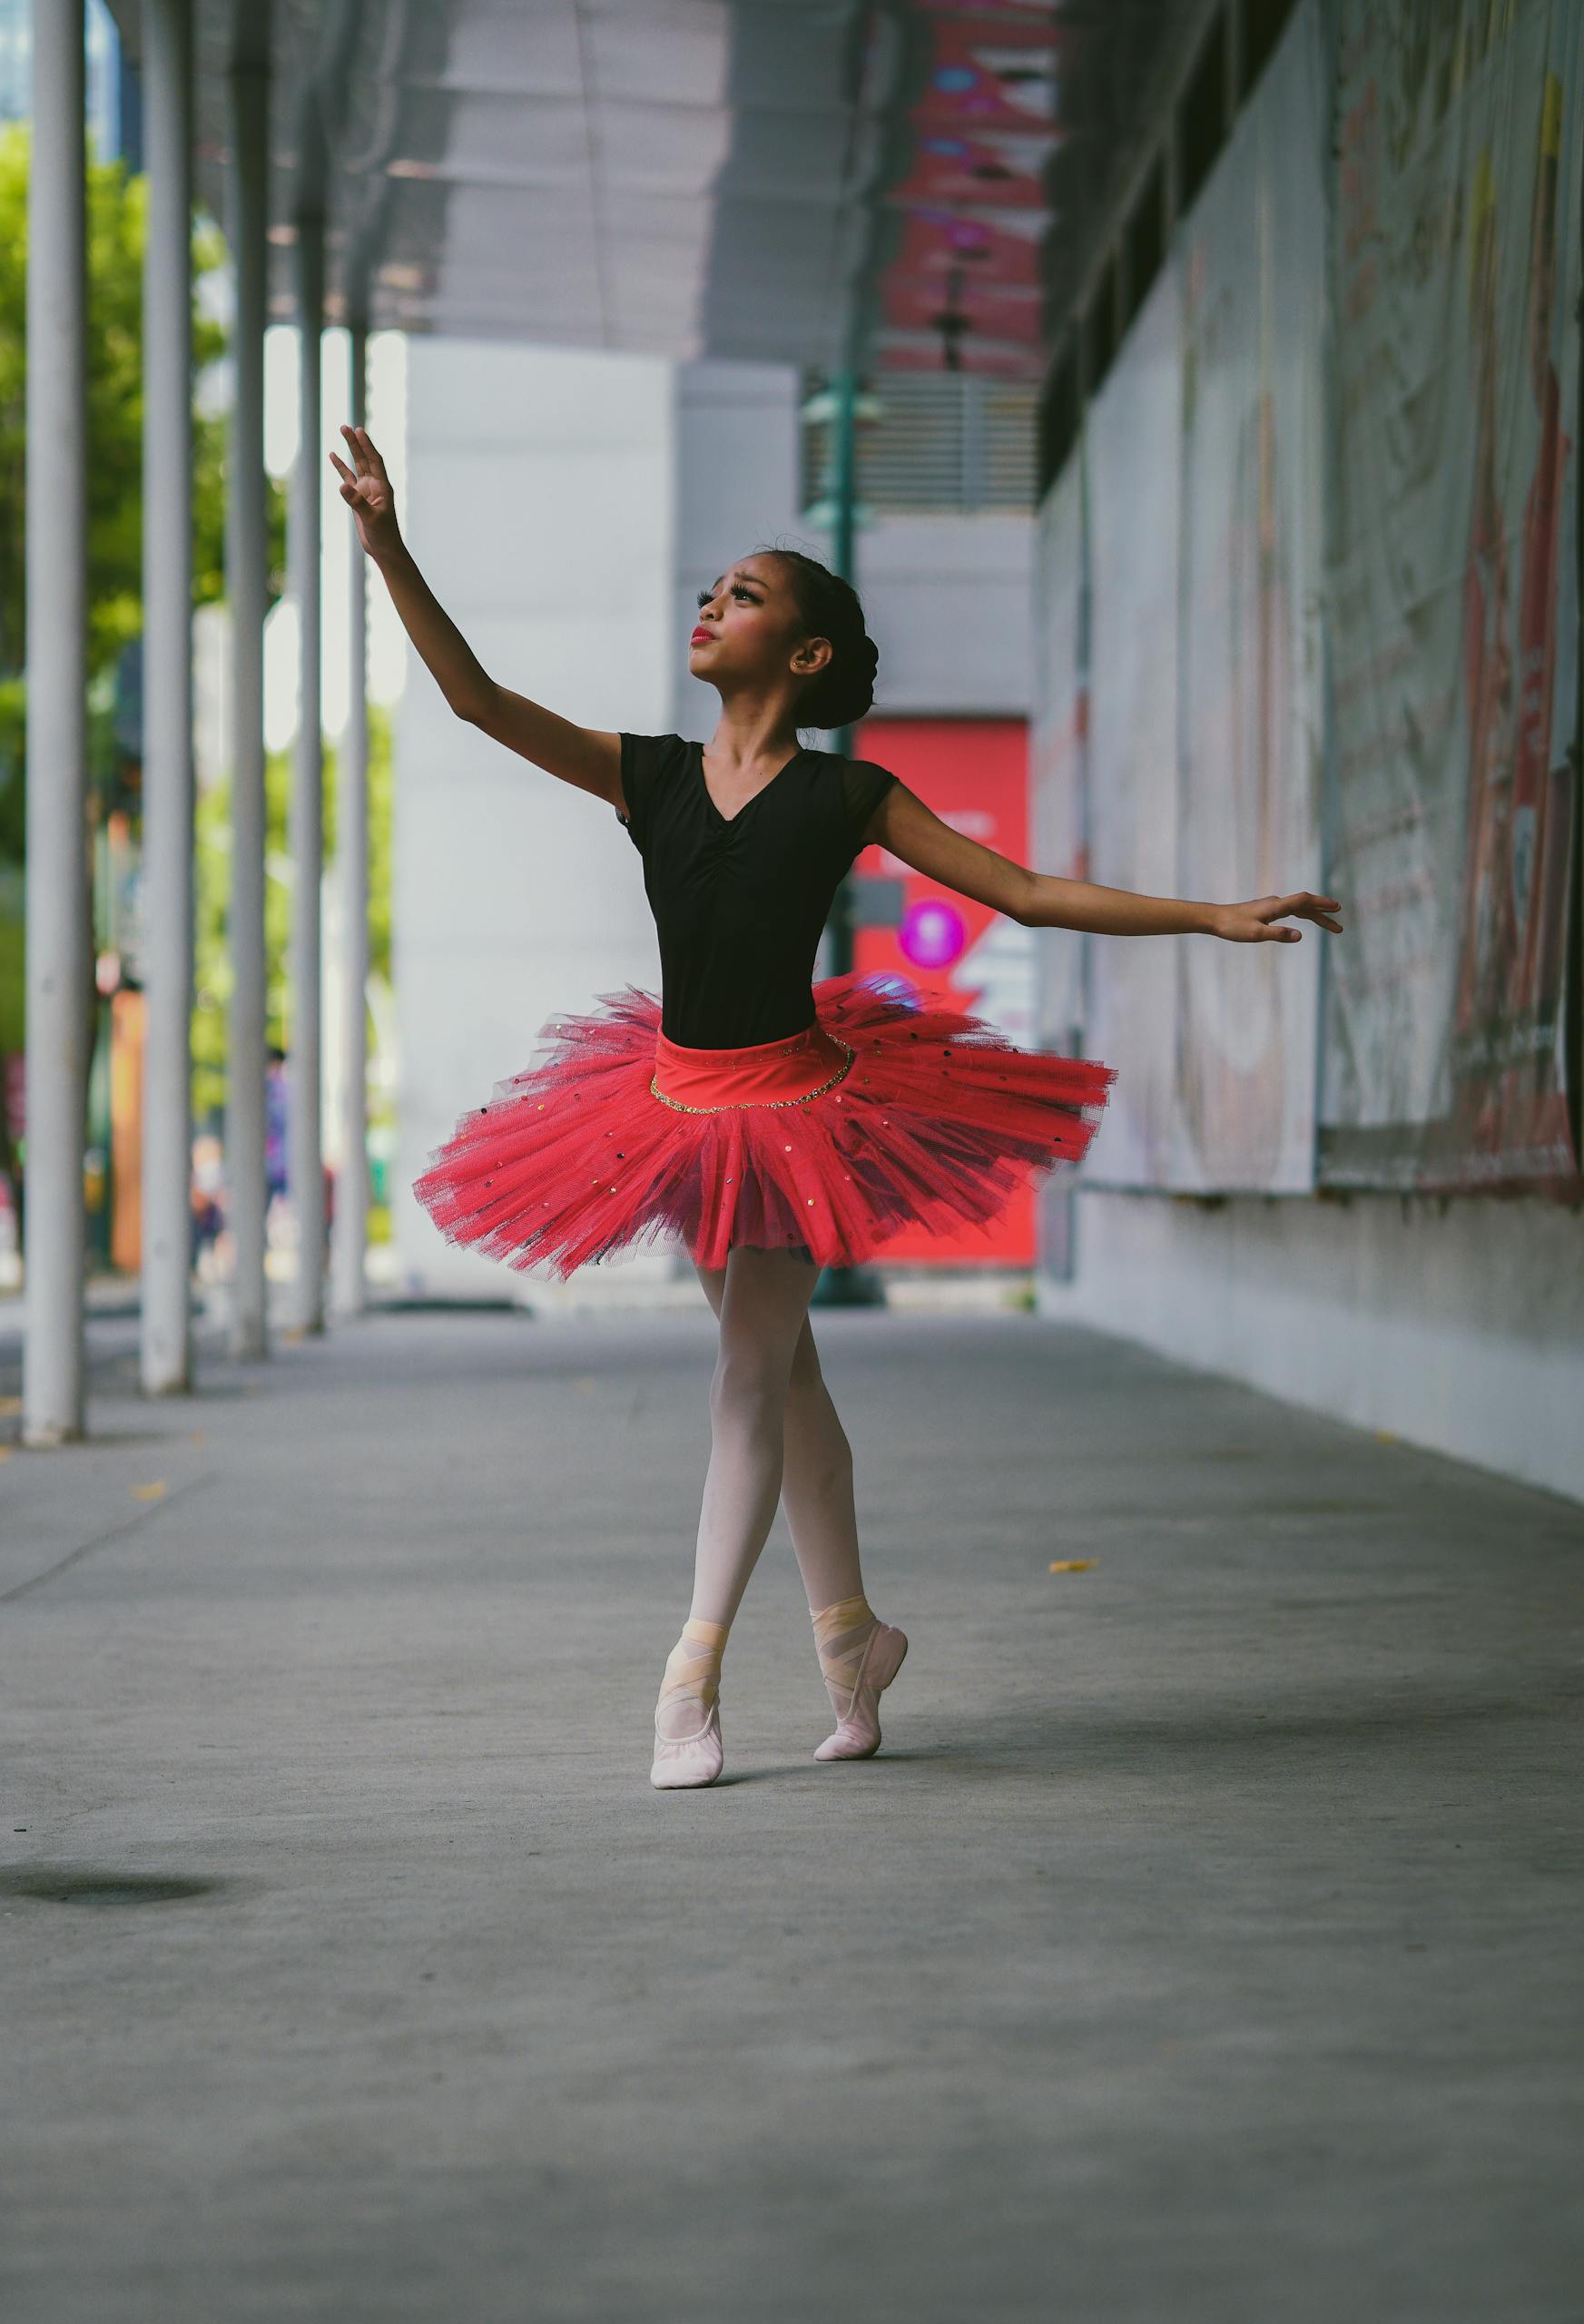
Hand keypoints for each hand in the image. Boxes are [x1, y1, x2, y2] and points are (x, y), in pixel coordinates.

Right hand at [328, 423, 400, 560]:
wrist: (384, 548)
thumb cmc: (383, 535)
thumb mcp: (371, 518)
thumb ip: (357, 502)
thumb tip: (342, 486)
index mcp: (382, 487)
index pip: (375, 461)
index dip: (367, 446)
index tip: (359, 431)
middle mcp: (375, 485)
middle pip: (365, 458)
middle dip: (356, 442)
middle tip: (345, 427)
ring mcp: (366, 490)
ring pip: (356, 465)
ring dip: (350, 449)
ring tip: (342, 431)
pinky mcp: (357, 498)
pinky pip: (348, 478)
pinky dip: (341, 467)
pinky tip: (333, 455)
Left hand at [1210, 891, 1343, 942]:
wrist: (1215, 919)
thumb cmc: (1233, 927)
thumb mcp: (1256, 934)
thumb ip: (1278, 934)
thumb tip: (1300, 936)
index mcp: (1275, 907)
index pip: (1304, 902)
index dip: (1321, 904)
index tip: (1337, 907)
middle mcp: (1276, 903)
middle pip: (1306, 905)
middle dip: (1324, 915)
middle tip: (1339, 927)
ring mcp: (1272, 906)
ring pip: (1299, 909)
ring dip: (1315, 916)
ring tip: (1330, 925)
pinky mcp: (1267, 911)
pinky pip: (1291, 911)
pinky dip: (1303, 915)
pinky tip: (1307, 919)